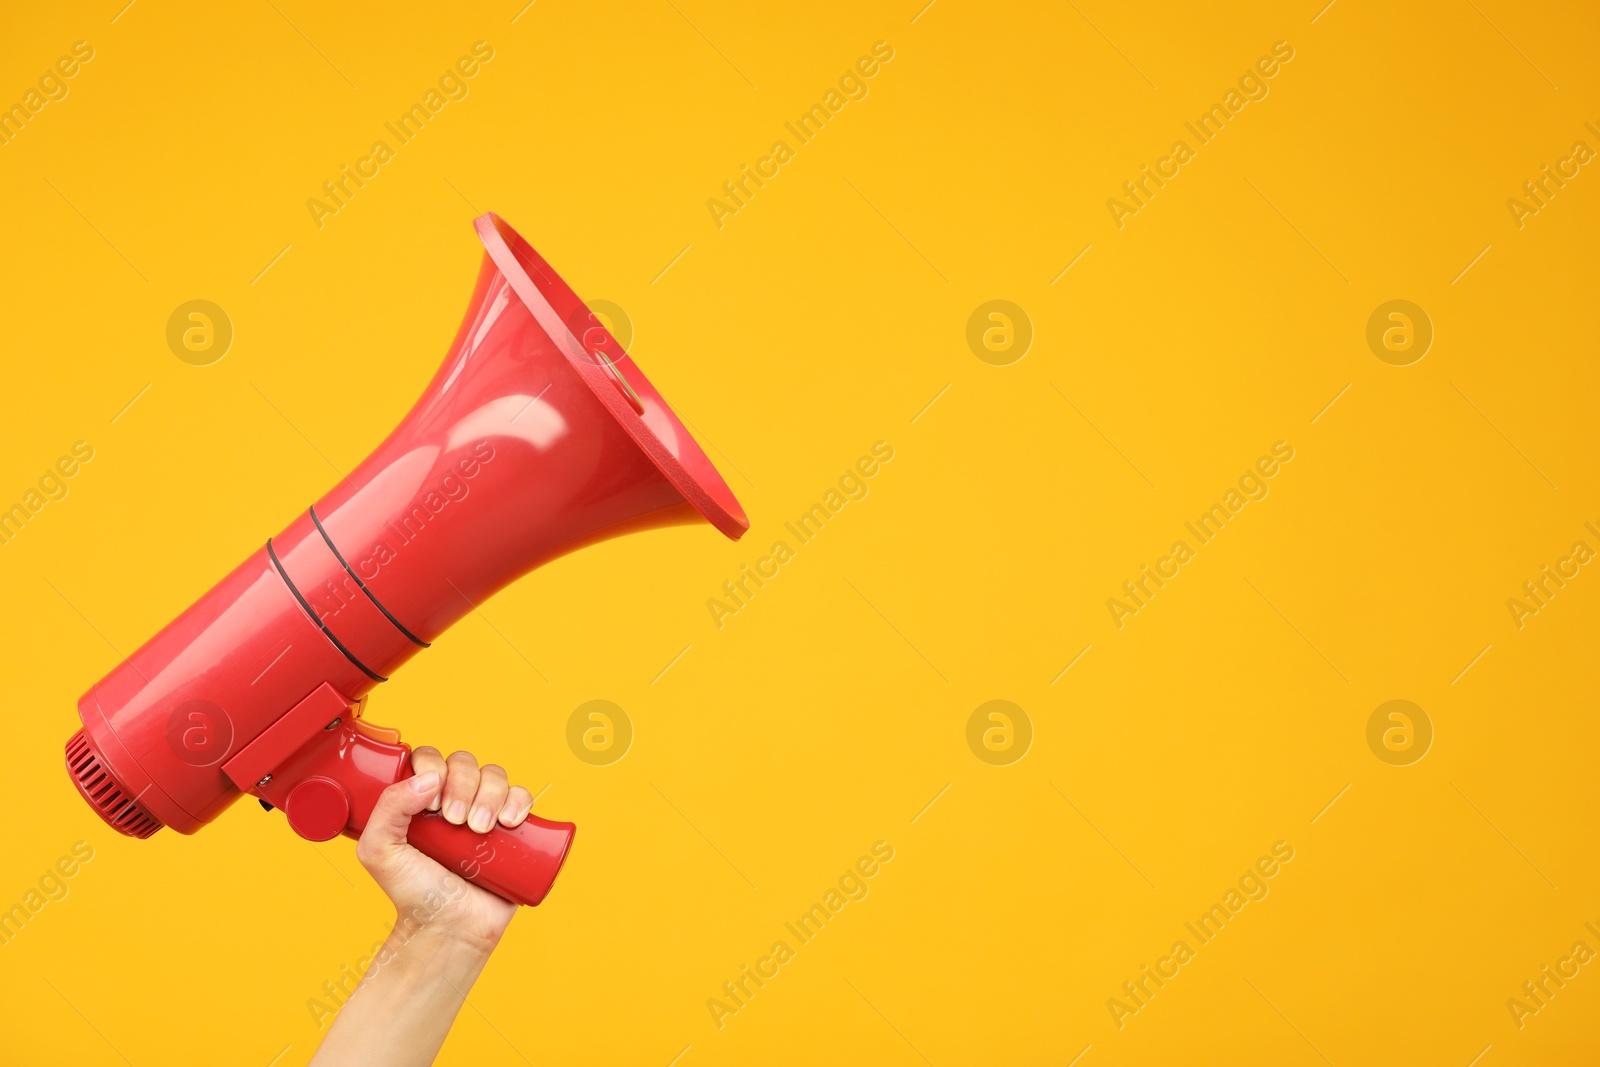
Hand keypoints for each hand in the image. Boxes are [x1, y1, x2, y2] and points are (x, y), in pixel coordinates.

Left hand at [354, 748, 536, 951]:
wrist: (449, 928)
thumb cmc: (412, 894)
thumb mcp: (379, 852)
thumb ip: (388, 808)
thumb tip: (430, 779)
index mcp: (419, 798)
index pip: (430, 758)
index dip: (434, 769)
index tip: (430, 807)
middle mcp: (452, 799)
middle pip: (465, 763)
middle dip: (463, 786)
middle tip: (456, 822)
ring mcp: (484, 812)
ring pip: (495, 776)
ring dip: (490, 795)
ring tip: (479, 830)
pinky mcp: (511, 829)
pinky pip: (523, 796)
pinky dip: (520, 801)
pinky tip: (508, 823)